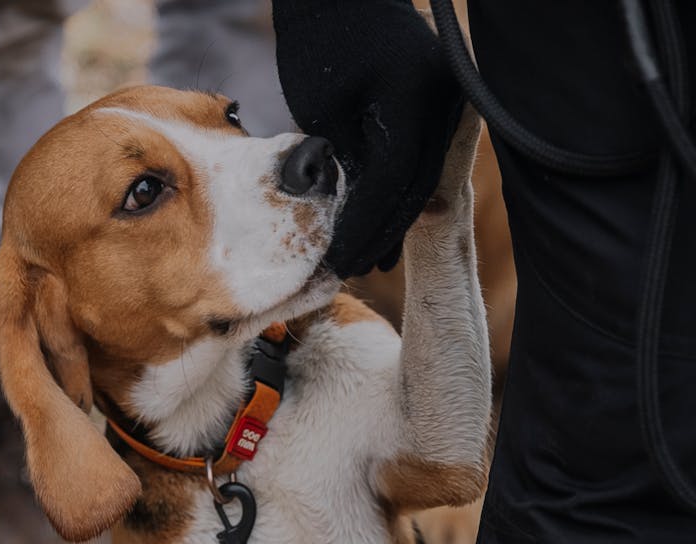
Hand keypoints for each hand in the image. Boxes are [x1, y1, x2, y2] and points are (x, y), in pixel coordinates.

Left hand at [272, 0, 462, 276]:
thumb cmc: (320, 45)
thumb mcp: (323, 109)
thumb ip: (346, 162)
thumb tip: (355, 219)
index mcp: (411, 93)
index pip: (391, 179)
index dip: (365, 227)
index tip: (341, 259)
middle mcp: (445, 97)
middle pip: (416, 184)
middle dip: (383, 231)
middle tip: (355, 267)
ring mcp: (453, 99)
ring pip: (425, 175)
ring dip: (397, 219)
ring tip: (371, 258)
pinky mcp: (447, 103)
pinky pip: (427, 157)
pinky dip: (404, 191)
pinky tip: (388, 225)